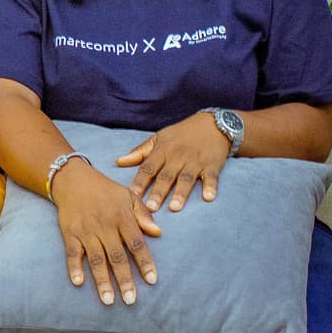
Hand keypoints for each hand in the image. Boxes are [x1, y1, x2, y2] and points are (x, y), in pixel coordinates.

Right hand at [49, 160, 161, 307]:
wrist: (73, 179)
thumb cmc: (105, 189)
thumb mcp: (128, 195)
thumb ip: (143, 214)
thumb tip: (158, 233)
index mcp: (122, 217)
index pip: (137, 244)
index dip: (145, 262)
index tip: (152, 280)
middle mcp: (105, 226)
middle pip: (117, 256)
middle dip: (124, 279)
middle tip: (131, 300)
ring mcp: (86, 230)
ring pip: (96, 259)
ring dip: (102, 281)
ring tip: (108, 300)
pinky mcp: (70, 233)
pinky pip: (72, 253)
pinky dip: (74, 267)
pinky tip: (79, 282)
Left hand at [117, 113, 231, 212]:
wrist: (212, 124)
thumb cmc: (181, 134)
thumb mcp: (158, 138)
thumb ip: (140, 152)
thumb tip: (119, 162)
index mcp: (162, 151)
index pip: (148, 168)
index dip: (140, 182)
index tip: (132, 195)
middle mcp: (177, 157)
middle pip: (166, 176)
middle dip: (158, 192)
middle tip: (150, 208)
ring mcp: (195, 161)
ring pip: (186, 178)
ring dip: (181, 193)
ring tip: (174, 207)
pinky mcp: (212, 165)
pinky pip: (211, 177)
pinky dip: (210, 186)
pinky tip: (209, 197)